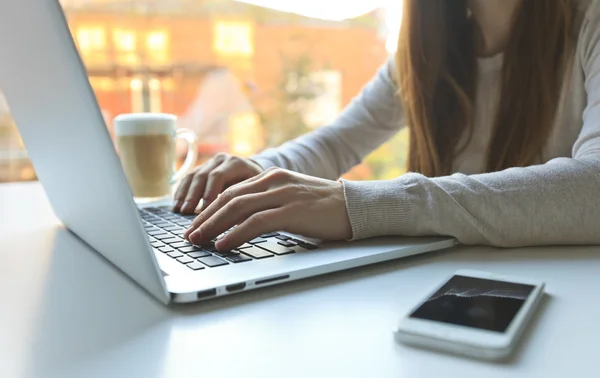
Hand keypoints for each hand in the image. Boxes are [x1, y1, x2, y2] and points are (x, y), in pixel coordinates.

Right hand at [173, 153, 263, 213]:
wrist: (256, 173)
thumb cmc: (259, 188)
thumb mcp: (258, 193)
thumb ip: (247, 204)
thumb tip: (238, 227)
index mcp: (237, 164)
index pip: (219, 176)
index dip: (210, 193)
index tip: (204, 211)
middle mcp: (222, 160)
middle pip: (203, 176)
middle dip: (194, 196)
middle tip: (187, 212)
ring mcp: (211, 163)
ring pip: (193, 176)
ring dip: (185, 195)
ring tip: (179, 210)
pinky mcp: (202, 169)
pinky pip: (188, 178)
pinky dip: (181, 192)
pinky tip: (176, 206)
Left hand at [183, 167, 352, 249]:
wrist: (355, 206)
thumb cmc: (323, 209)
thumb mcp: (290, 200)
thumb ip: (267, 205)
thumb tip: (241, 224)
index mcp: (270, 177)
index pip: (230, 192)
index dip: (208, 209)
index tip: (195, 225)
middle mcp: (273, 181)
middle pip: (228, 198)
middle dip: (204, 218)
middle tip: (189, 235)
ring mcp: (282, 194)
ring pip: (237, 207)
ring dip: (213, 226)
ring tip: (199, 241)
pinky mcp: (292, 210)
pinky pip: (256, 222)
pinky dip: (236, 233)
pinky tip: (223, 244)